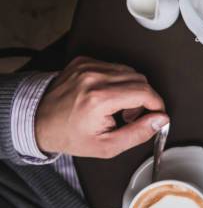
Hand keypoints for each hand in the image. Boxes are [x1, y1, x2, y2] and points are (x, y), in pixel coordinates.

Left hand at [35, 57, 168, 158]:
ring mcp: (88, 66)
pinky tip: (107, 94)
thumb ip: (138, 133)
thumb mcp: (106, 146)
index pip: (144, 92)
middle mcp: (94, 78)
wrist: (38, 121)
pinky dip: (117, 80)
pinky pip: (114, 66)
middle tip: (132, 115)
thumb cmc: (68, 135)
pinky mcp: (84, 61)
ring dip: (131, 88)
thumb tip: (160, 120)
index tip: (157, 112)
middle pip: (140, 79)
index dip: (156, 103)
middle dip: (144, 98)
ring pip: (129, 71)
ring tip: (117, 106)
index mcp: (99, 99)